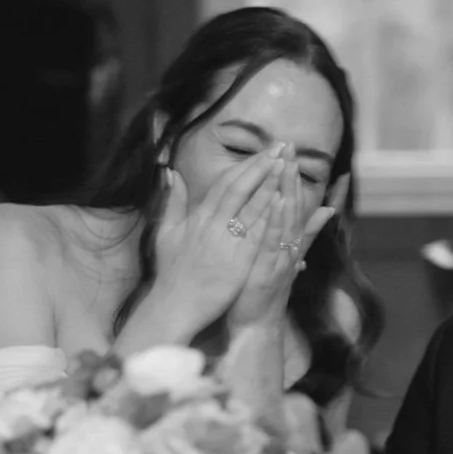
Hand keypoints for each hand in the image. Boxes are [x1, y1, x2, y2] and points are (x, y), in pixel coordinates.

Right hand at [154, 146, 284, 331]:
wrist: (174, 305)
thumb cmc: (172, 273)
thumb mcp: (166, 233)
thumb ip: (173, 202)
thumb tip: (171, 173)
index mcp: (199, 218)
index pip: (225, 184)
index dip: (246, 166)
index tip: (264, 152)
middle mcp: (213, 225)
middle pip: (239, 187)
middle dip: (261, 166)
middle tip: (281, 148)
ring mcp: (225, 242)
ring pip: (249, 206)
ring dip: (269, 184)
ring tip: (286, 165)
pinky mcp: (237, 261)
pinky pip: (255, 234)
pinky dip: (268, 217)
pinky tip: (282, 201)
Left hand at [230, 155, 346, 327]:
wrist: (256, 327)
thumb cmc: (262, 293)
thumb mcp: (286, 259)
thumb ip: (305, 234)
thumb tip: (327, 211)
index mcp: (287, 242)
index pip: (293, 203)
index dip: (293, 176)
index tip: (290, 150)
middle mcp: (288, 247)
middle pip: (293, 205)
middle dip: (291, 175)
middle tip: (289, 146)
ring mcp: (280, 258)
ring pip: (286, 219)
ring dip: (286, 191)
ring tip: (285, 164)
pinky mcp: (270, 269)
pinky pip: (274, 240)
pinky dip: (276, 220)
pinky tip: (276, 200)